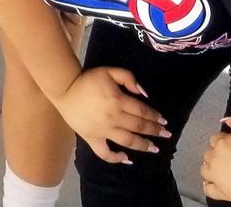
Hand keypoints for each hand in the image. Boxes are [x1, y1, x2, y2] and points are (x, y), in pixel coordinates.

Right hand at [54, 65, 169, 164]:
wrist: (64, 89)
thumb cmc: (88, 80)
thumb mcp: (110, 71)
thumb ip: (128, 78)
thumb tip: (143, 93)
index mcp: (118, 101)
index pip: (142, 112)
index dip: (155, 117)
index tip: (164, 121)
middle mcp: (113, 118)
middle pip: (138, 127)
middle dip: (154, 131)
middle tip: (166, 135)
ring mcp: (103, 131)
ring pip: (127, 141)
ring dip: (143, 146)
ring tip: (154, 149)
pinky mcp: (92, 139)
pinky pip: (105, 153)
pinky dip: (116, 158)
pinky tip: (127, 159)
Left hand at [201, 113, 230, 203]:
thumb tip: (229, 120)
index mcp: (221, 143)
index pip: (215, 140)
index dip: (223, 143)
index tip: (230, 148)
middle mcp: (215, 158)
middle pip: (209, 154)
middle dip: (217, 155)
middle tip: (230, 160)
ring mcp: (216, 175)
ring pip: (205, 170)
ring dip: (212, 169)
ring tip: (225, 171)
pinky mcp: (221, 191)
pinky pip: (208, 189)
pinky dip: (210, 185)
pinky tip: (216, 184)